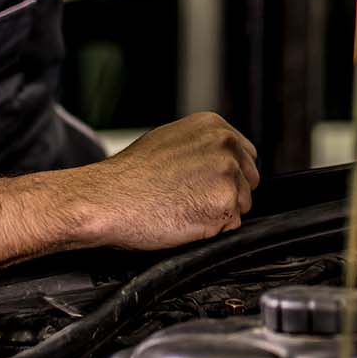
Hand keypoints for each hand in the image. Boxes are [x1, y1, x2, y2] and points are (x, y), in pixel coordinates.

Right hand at [80, 112, 260, 250]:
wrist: (107, 198)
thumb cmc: (129, 175)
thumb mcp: (169, 140)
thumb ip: (201, 146)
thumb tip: (219, 157)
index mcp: (214, 126)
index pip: (246, 155)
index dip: (228, 175)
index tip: (207, 184)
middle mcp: (226, 145)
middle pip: (248, 180)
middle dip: (227, 193)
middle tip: (191, 198)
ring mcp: (227, 174)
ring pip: (241, 205)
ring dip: (219, 213)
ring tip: (183, 208)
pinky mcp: (224, 204)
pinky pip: (230, 226)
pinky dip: (212, 231)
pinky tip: (185, 220)